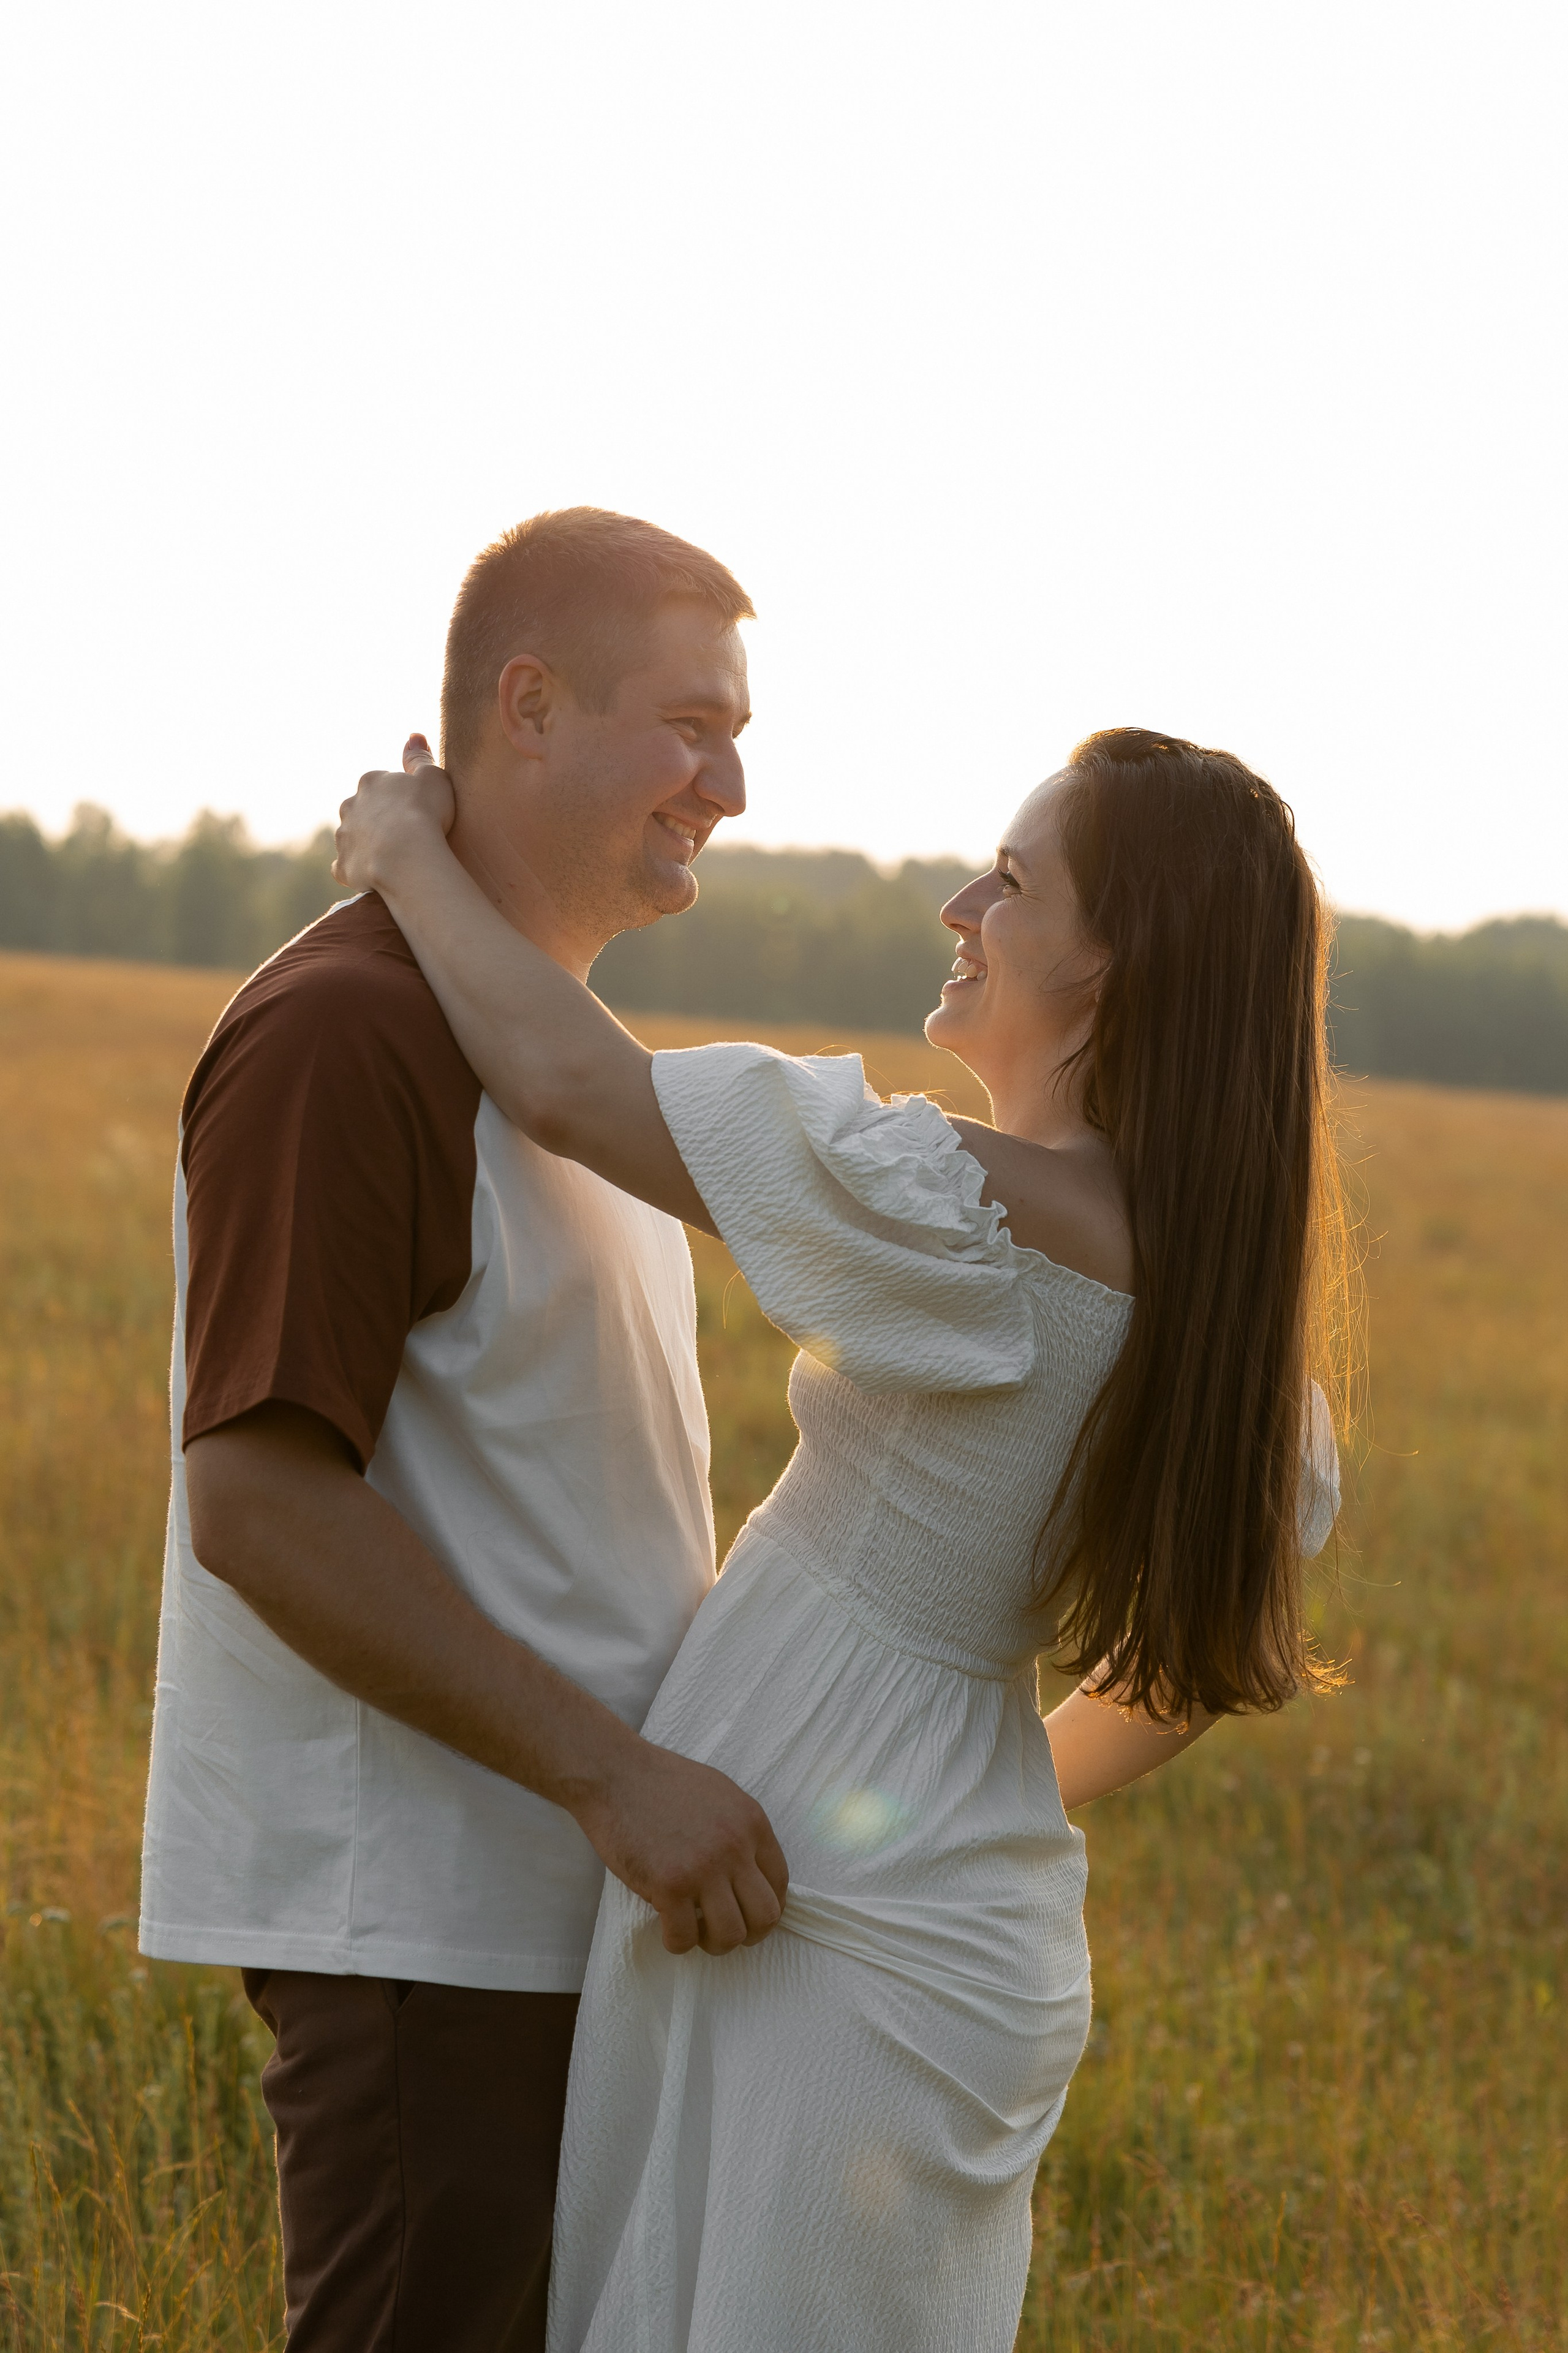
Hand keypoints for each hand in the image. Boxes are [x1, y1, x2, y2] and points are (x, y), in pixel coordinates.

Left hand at [334, 734, 456, 893]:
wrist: (406, 855)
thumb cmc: (424, 812)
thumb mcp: (433, 777)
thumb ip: (420, 757)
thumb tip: (413, 735)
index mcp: (370, 782)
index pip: (380, 784)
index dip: (398, 797)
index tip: (414, 809)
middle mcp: (350, 805)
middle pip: (361, 809)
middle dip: (375, 818)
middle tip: (402, 833)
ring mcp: (344, 837)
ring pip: (351, 837)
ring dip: (364, 843)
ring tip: (390, 857)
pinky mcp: (343, 865)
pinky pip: (343, 867)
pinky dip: (353, 870)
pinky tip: (368, 876)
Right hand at [573, 1738, 788, 1956]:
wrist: (614, 1773)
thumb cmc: (661, 1781)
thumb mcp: (720, 1794)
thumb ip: (739, 1831)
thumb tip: (748, 1871)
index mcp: (751, 1822)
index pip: (779, 1882)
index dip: (767, 1906)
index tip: (748, 1913)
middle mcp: (735, 1847)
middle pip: (766, 1916)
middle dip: (750, 1933)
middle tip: (724, 1929)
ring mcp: (703, 1868)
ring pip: (731, 1935)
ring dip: (714, 1943)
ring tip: (695, 1931)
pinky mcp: (668, 1885)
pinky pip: (684, 1938)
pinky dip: (677, 1942)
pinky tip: (667, 1928)